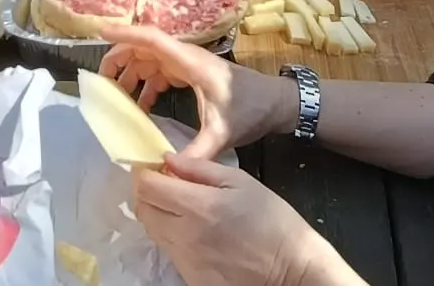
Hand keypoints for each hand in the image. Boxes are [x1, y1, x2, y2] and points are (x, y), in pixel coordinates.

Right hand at [99, 23, 295, 159]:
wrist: (277, 104)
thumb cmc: (252, 109)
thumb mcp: (222, 132)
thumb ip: (196, 153)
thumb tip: (166, 171)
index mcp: (190, 62)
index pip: (151, 39)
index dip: (124, 34)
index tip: (99, 33)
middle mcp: (185, 58)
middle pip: (143, 48)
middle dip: (119, 60)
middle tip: (102, 85)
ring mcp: (188, 65)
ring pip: (149, 60)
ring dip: (130, 74)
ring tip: (116, 99)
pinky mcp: (191, 74)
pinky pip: (159, 73)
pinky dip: (145, 86)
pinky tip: (141, 108)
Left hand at [134, 155, 357, 285]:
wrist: (290, 269)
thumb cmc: (272, 220)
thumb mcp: (241, 182)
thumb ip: (200, 169)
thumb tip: (168, 160)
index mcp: (198, 206)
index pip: (147, 187)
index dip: (144, 173)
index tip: (153, 168)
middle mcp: (184, 235)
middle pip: (143, 209)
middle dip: (147, 192)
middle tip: (164, 184)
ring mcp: (185, 261)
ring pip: (152, 231)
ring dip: (157, 214)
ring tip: (181, 207)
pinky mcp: (190, 279)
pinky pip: (168, 252)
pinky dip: (171, 237)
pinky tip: (193, 232)